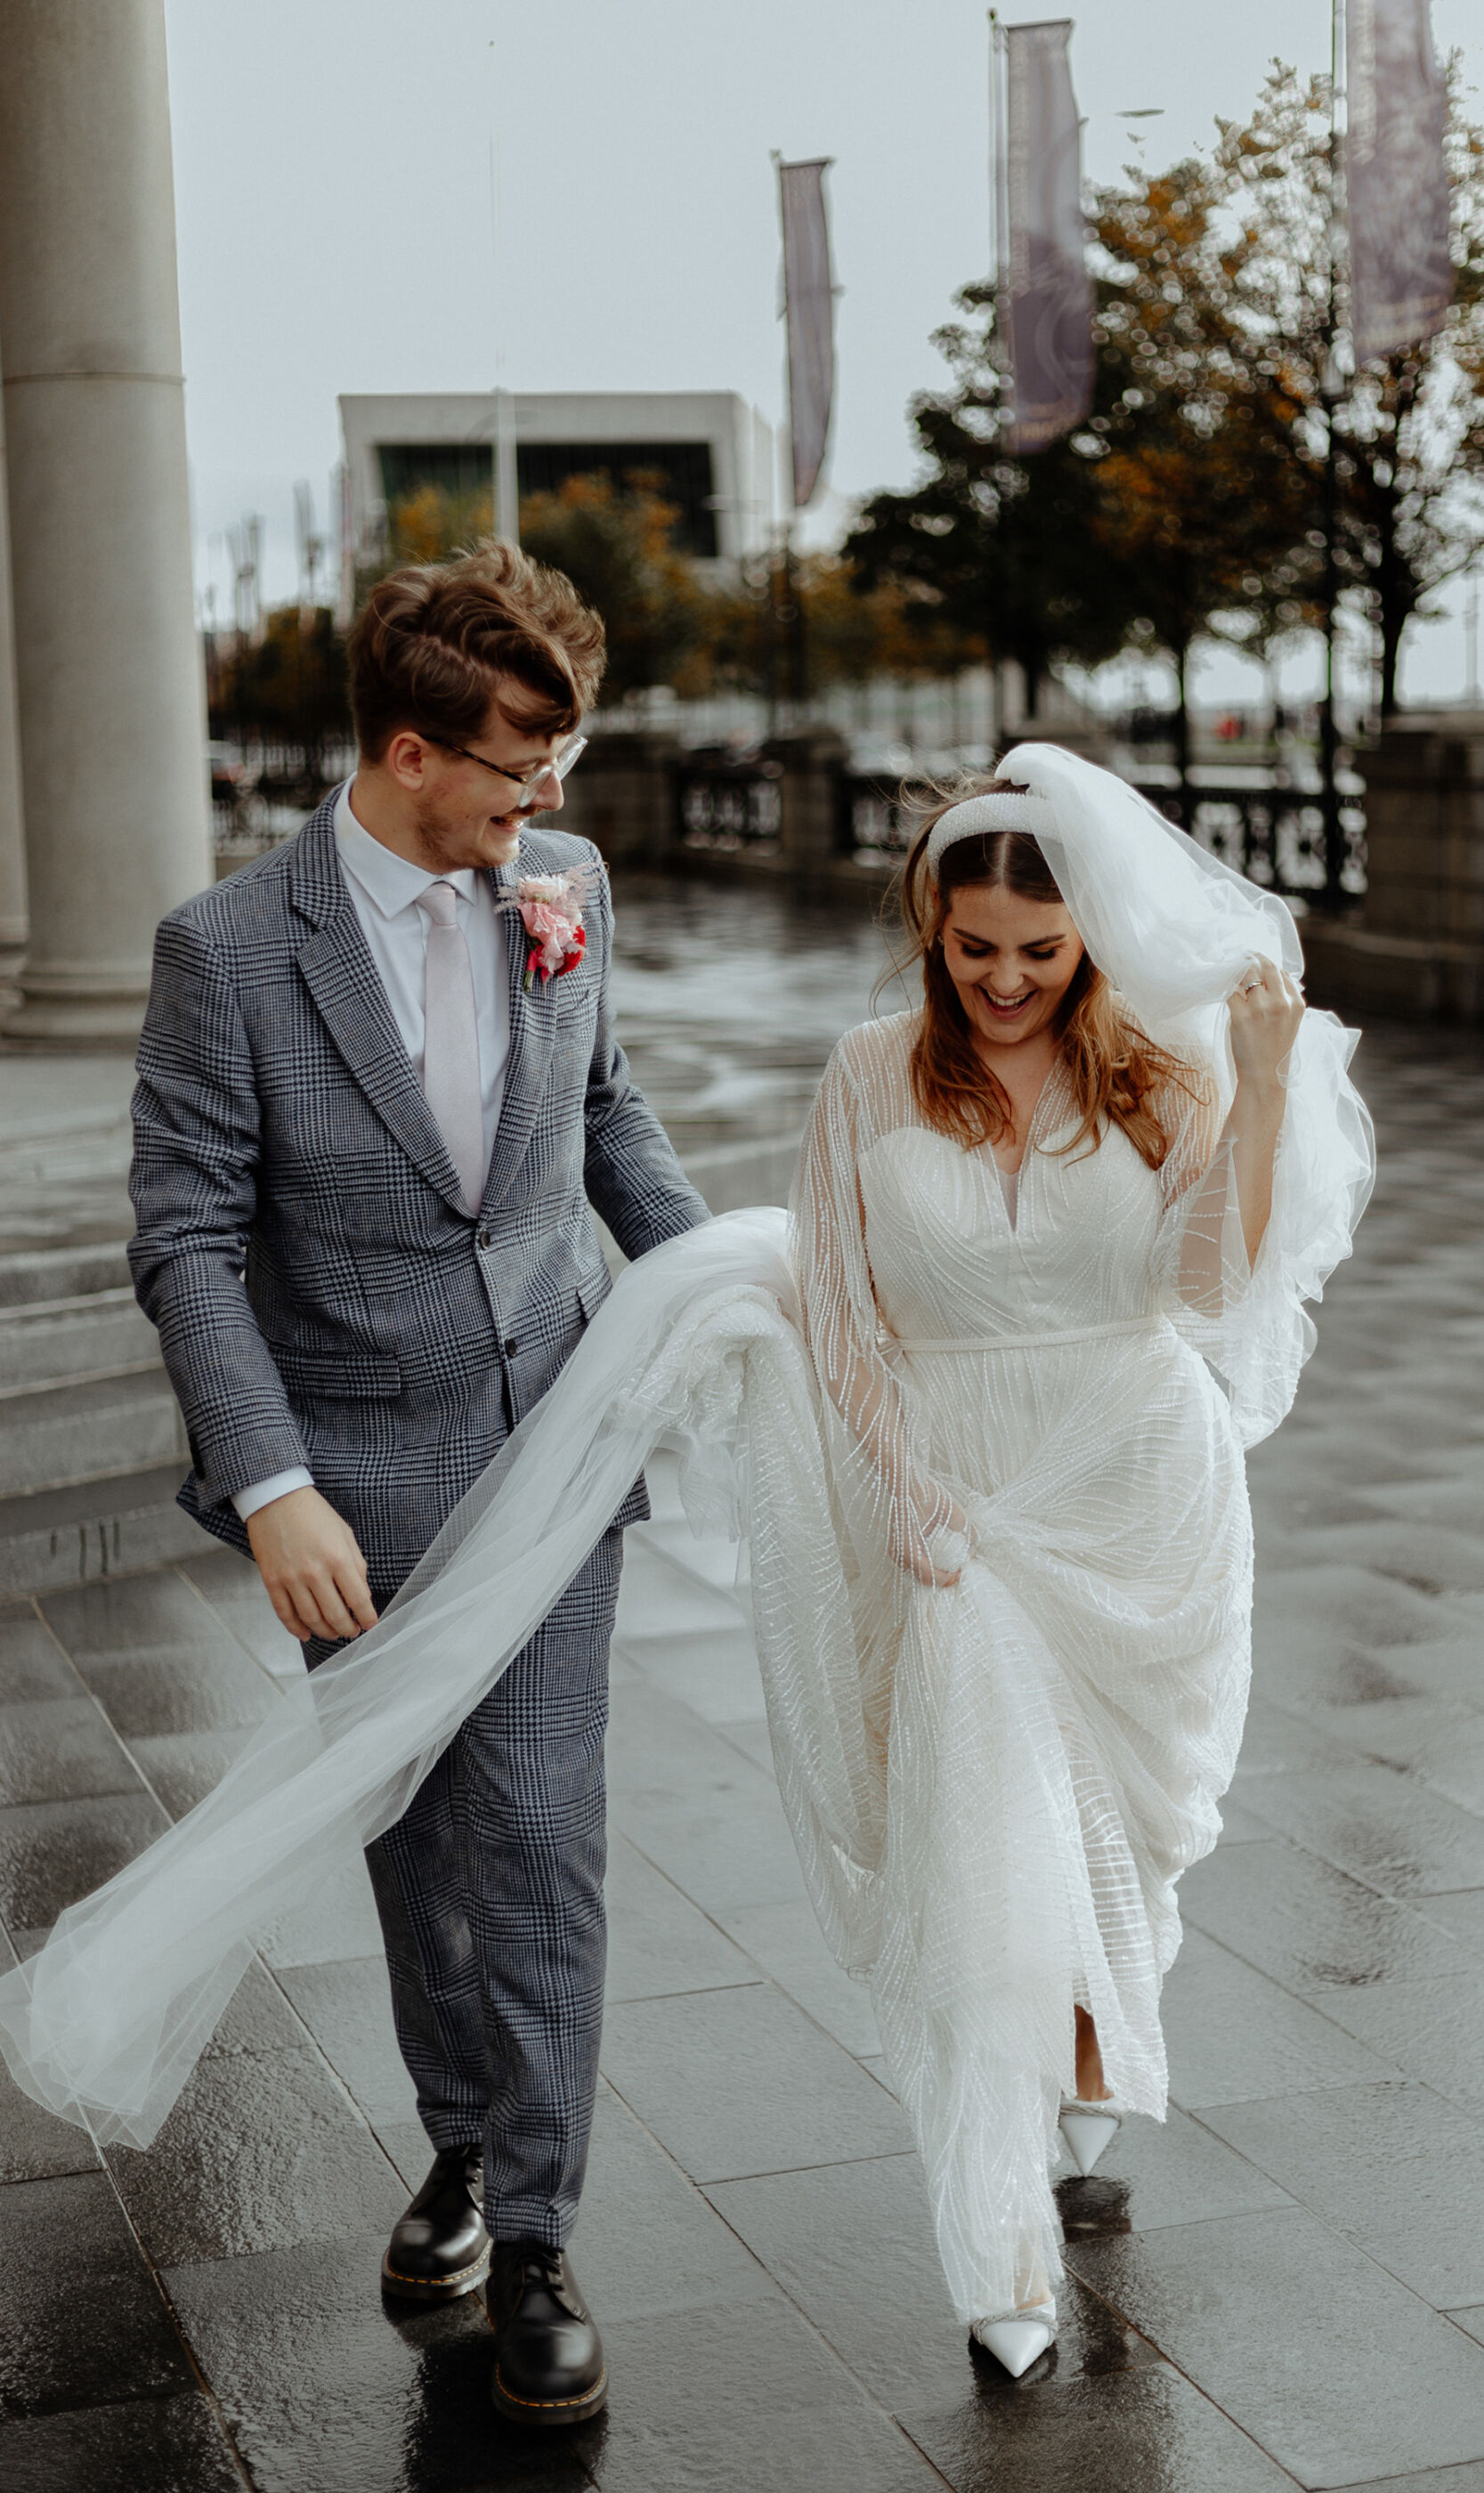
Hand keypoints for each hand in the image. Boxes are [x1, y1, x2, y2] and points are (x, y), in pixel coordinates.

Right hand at [246, 1485, 377, 1643]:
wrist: (275, 1499)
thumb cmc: (312, 1513)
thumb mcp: (345, 1533)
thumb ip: (357, 1565)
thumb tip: (362, 1594)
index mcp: (338, 1558)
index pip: (358, 1599)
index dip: (367, 1617)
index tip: (371, 1624)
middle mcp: (315, 1572)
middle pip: (335, 1615)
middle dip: (347, 1629)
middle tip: (353, 1631)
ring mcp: (291, 1578)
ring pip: (310, 1619)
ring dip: (325, 1632)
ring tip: (333, 1633)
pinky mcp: (272, 1581)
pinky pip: (284, 1613)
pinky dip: (296, 1628)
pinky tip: (306, 1634)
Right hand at [893, 1500, 969, 1588]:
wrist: (904, 1481)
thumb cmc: (922, 1493)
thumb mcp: (949, 1510)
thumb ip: (964, 1529)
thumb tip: (974, 1548)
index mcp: (907, 1546)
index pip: (928, 1574)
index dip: (946, 1578)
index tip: (960, 1572)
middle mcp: (898, 1552)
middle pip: (922, 1578)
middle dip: (942, 1577)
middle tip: (959, 1571)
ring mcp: (896, 1550)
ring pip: (918, 1572)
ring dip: (935, 1572)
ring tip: (952, 1566)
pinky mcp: (899, 1546)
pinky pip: (915, 1564)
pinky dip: (929, 1564)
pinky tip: (941, 1558)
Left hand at [1228, 960, 1304, 1092]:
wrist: (1265, 1078)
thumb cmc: (1274, 1052)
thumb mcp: (1289, 1024)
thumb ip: (1283, 1001)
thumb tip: (1267, 979)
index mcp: (1296, 1004)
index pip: (1281, 972)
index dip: (1266, 965)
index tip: (1254, 961)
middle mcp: (1281, 1002)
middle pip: (1265, 967)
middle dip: (1251, 958)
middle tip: (1239, 956)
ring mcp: (1261, 1008)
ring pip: (1246, 976)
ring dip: (1236, 971)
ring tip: (1228, 971)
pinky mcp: (1241, 1016)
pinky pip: (1230, 991)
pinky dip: (1225, 987)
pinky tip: (1221, 985)